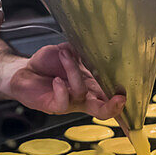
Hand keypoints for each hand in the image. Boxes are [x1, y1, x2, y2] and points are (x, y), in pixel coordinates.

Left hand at [6, 43, 125, 119]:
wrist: (26, 71)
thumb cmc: (49, 64)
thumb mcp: (69, 52)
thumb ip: (81, 50)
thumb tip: (92, 43)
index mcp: (91, 86)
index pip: (110, 97)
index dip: (121, 100)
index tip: (129, 94)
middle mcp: (83, 98)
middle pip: (103, 111)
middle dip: (113, 107)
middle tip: (121, 98)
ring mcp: (69, 103)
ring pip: (81, 93)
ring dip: (73, 71)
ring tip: (65, 55)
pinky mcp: (53, 105)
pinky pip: (63, 102)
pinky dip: (61, 89)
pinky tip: (56, 80)